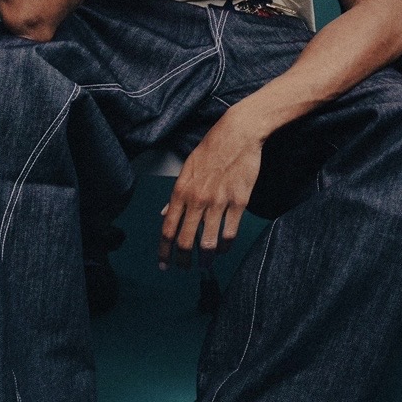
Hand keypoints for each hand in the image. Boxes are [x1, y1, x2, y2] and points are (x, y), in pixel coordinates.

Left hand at [159, 106, 264, 265]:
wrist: (238, 134)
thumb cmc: (212, 149)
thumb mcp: (187, 170)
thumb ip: (176, 196)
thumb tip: (164, 214)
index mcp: (181, 191)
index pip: (167, 229)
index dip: (164, 251)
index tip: (163, 264)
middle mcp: (197, 199)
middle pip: (185, 240)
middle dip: (182, 260)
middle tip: (184, 268)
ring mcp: (219, 202)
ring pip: (208, 242)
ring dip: (205, 259)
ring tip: (205, 265)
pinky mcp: (239, 202)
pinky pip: (230, 233)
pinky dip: (225, 246)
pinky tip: (223, 248)